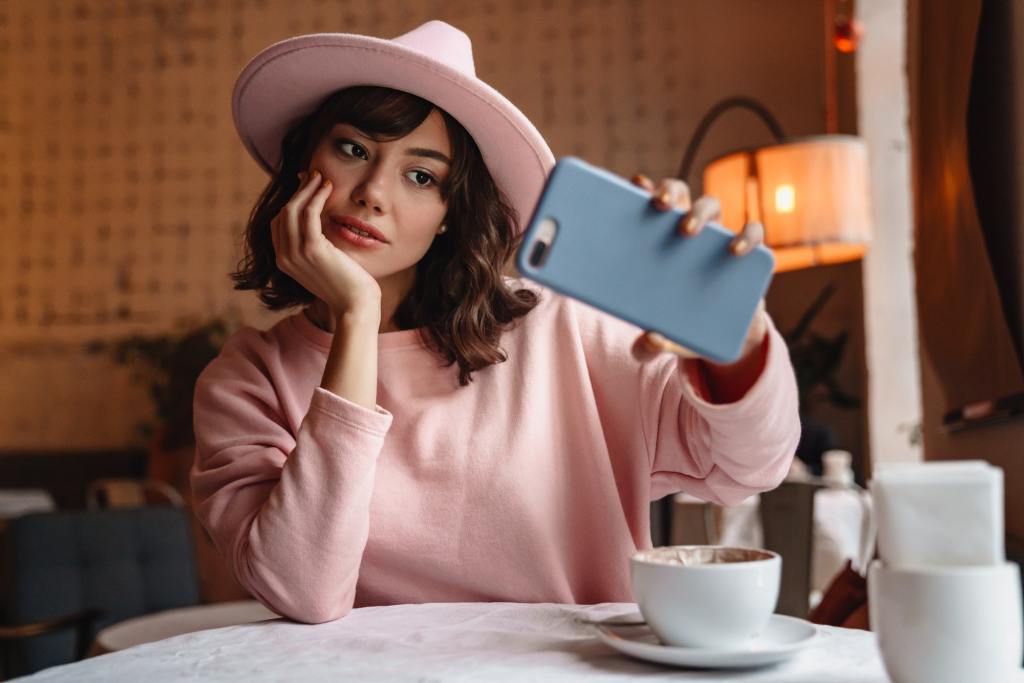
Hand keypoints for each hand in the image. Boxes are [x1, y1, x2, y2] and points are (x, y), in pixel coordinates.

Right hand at [271, 170, 381, 318]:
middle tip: (313, 175)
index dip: (290, 201)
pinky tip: (327, 188)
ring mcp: (295, 254)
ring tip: (321, 177)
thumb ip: (313, 245)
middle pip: (283, 213)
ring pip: (293, 209)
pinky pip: (309, 213)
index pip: (278, 223)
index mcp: (283, 261)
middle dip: (297, 191)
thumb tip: (315, 220)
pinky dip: (316, 196)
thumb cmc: (345, 284)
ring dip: (307, 189)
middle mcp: (284, 257)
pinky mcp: (312, 249)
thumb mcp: (322, 262)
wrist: (355, 305)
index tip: (305, 186)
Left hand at [627, 173, 767, 366]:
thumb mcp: (665, 339)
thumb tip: (647, 343)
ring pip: (712, 205)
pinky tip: (736, 249)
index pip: (650, 204)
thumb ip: (650, 346)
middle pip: (680, 195)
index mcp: (659, 240)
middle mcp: (688, 230)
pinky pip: (754, 231)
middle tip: (660, 207)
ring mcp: (718, 238)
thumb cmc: (683, 324)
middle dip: (670, 192)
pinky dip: (748, 235)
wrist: (725, 337)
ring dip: (700, 211)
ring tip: (687, 231)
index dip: (643, 188)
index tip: (634, 184)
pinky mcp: (747, 252)